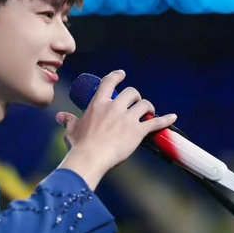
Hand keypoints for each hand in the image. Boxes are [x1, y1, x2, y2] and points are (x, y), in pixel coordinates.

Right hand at [56, 70, 176, 189]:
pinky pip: (156, 122)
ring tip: (150, 112)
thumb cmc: (80, 146)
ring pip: (144, 104)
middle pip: (131, 92)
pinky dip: (166, 119)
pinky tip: (173, 117)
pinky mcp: (137, 131)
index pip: (109, 82)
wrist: (90, 158)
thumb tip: (60, 116)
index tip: (122, 74)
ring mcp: (127, 119)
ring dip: (149, 107)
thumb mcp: (72, 130)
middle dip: (136, 96)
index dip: (117, 76)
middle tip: (136, 104)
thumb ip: (68, 121)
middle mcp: (114, 107)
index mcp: (98, 104)